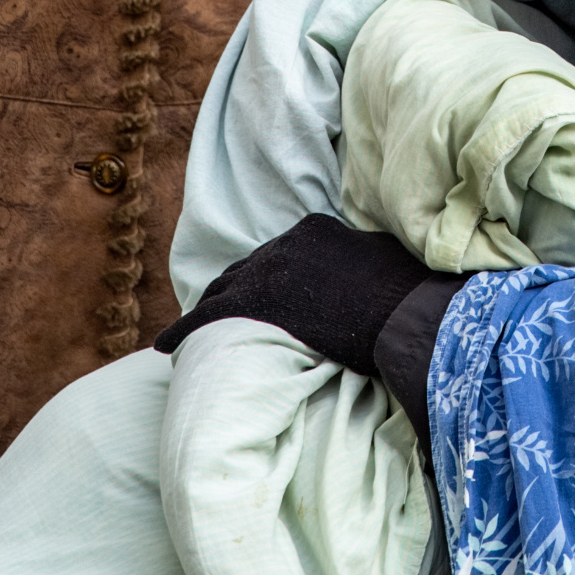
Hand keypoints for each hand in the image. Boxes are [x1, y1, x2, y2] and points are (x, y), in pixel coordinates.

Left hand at [155, 213, 436, 376]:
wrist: (405, 316)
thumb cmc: (407, 295)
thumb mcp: (383, 260)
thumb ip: (360, 258)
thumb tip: (363, 269)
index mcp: (315, 229)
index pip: (279, 254)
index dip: (269, 277)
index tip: (268, 295)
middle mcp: (286, 243)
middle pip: (248, 269)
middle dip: (235, 291)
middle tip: (225, 315)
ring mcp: (269, 269)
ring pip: (225, 288)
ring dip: (211, 308)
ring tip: (195, 332)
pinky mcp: (257, 301)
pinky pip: (208, 314)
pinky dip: (184, 328)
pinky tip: (167, 344)